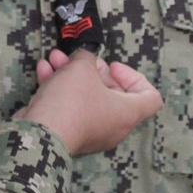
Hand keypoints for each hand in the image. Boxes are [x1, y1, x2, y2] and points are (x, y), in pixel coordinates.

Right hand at [19, 50, 161, 155]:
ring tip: (54, 58)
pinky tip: (44, 70)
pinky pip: (70, 108)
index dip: (134, 77)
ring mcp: (92, 132)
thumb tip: (84, 60)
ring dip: (71, 75)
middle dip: (93, 70)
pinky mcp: (70, 134)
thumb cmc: (72, 101)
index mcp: (128, 113)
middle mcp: (114, 126)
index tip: (113, 68)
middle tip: (79, 59)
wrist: (41, 135)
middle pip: (113, 94)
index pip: (151, 98)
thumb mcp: (81, 67)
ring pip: (86, 97)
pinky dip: (59, 89)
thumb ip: (87, 58)